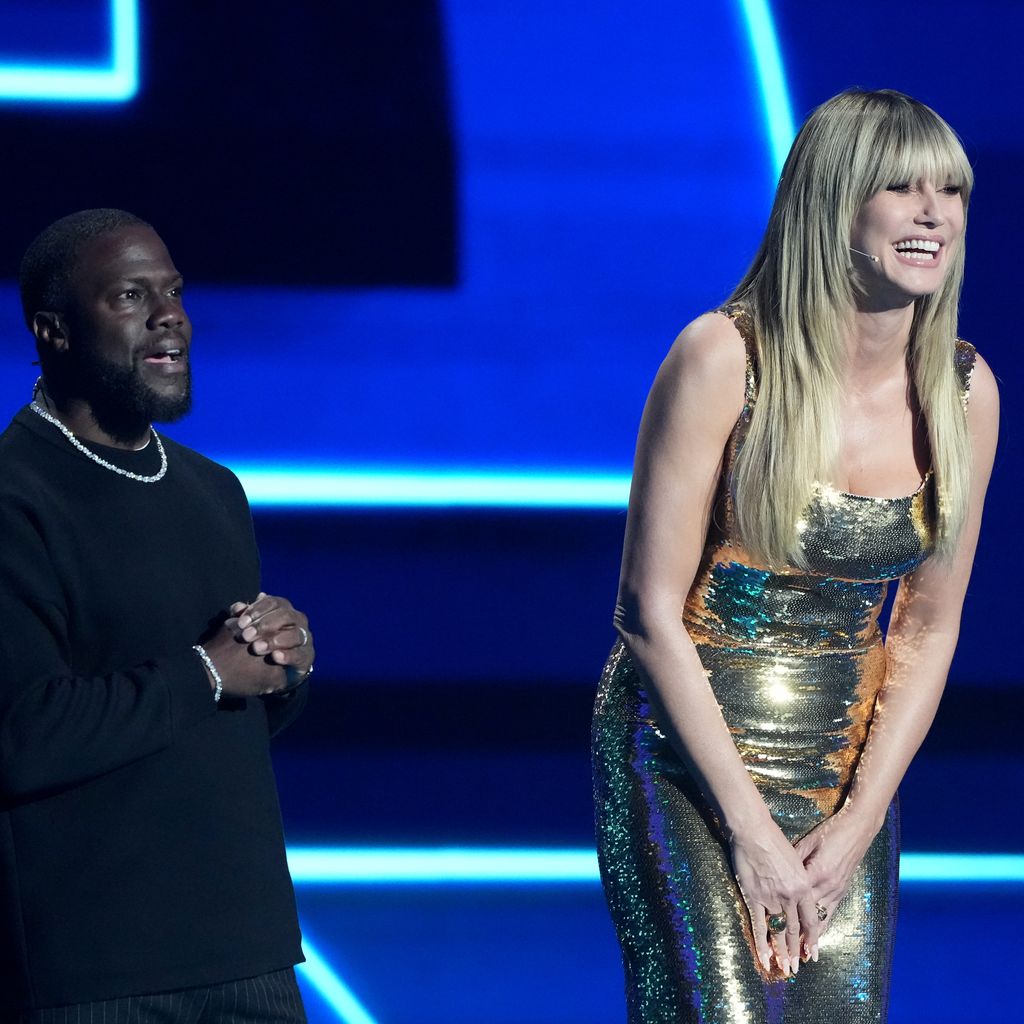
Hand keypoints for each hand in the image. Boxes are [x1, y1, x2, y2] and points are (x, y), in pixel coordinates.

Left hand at [231, 592, 314, 685]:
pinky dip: (288, 655)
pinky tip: (275, 657)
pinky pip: (300, 654)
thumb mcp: (249, 629)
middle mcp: (297, 620)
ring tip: (256, 648)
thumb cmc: (260, 642)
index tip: (241, 623)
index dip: (257, 610)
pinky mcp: (307, 656)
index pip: (273, 602)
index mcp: (283, 609)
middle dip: (265, 625)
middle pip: (286, 615)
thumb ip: (243, 617)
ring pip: (295, 634)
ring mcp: (304, 637)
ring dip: (274, 640)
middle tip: (246, 636)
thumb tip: (238, 608)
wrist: (274, 668)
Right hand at [730, 823, 820, 977]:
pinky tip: (764, 957)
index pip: (811, 920)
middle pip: (795, 930)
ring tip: (784, 968)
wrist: (753, 831)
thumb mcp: (796, 860)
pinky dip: (762, 943)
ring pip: (779, 931)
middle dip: (796, 951)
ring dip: (782, 952)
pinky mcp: (754, 897)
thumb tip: (800, 894)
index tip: (812, 952)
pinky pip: (759, 925)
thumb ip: (799, 880)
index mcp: (804, 887)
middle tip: (797, 968)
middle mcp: (791, 897)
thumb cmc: (774, 840)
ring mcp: (772, 899)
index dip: (812, 938)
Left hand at [793, 806, 876, 950]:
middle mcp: (828, 885)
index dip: (787, 916)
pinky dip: (824, 925)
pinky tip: (819, 935)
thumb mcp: (808, 842)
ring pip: (823, 918)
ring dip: (815, 937)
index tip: (777, 930)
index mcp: (816, 873)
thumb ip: (794, 860)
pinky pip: (832, 911)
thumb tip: (780, 872)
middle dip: (801, 936)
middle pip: (811, 916)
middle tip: (793, 954)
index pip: (797, 900)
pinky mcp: (843, 888)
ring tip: (807, 954)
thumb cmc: (830, 831)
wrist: (857, 828)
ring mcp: (837, 888)